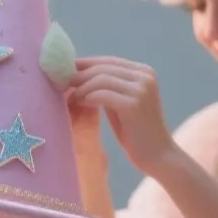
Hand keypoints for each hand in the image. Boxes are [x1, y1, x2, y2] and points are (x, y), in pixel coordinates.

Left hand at [66, 57, 179, 177]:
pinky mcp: (133, 104)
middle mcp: (145, 76)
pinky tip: (77, 104)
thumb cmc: (136, 132)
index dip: (83, 65)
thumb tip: (77, 75)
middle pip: (102, 67)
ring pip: (99, 79)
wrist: (158, 156)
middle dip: (78, 75)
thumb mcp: (121, 103)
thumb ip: (108, 88)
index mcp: (144, 72)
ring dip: (79, 88)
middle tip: (59, 84)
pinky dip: (85, 97)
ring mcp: (141, 89)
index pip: (108, 61)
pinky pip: (101, 94)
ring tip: (68, 99)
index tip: (63, 72)